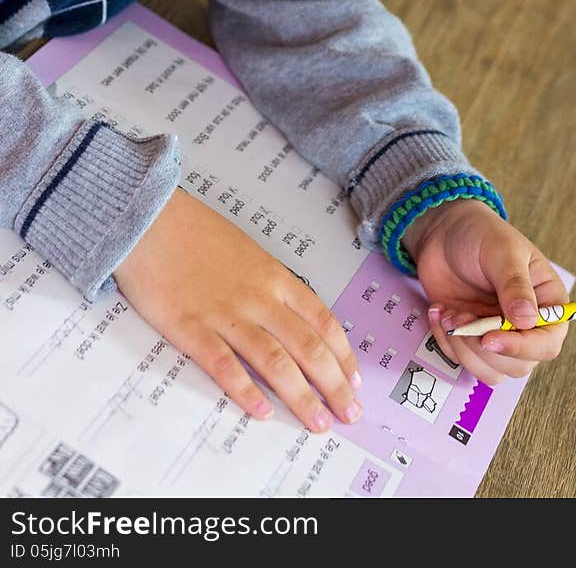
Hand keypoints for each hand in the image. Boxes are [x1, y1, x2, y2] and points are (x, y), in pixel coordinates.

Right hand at [114, 188, 361, 429]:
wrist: (152, 221)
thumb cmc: (197, 235)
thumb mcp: (248, 254)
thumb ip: (271, 286)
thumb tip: (294, 318)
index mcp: (275, 278)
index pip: (322, 321)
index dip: (342, 355)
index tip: (354, 381)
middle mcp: (259, 298)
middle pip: (307, 347)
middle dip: (333, 385)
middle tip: (349, 414)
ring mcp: (226, 314)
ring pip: (274, 361)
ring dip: (300, 397)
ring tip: (318, 423)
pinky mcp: (191, 328)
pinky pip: (224, 365)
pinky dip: (245, 391)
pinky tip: (262, 413)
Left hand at [403, 199, 568, 384]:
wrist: (444, 232)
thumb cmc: (481, 234)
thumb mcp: (502, 251)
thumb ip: (515, 285)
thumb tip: (527, 320)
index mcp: (546, 302)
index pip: (548, 343)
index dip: (523, 348)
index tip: (490, 338)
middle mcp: (526, 325)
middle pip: (518, 365)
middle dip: (484, 347)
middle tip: (460, 317)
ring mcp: (498, 334)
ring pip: (490, 370)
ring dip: (463, 348)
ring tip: (449, 314)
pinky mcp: (472, 340)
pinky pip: (463, 361)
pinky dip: (446, 342)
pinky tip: (439, 312)